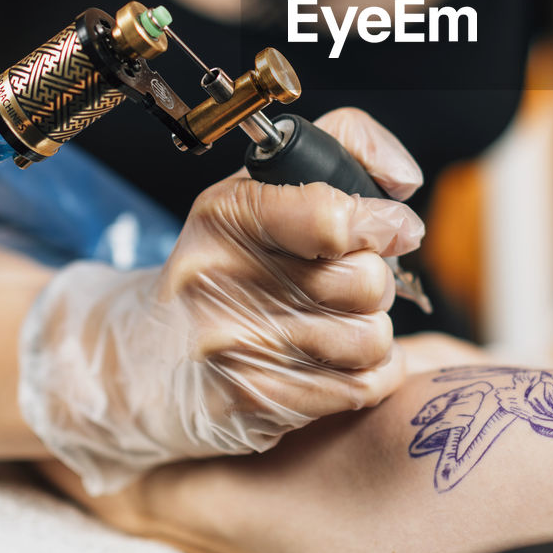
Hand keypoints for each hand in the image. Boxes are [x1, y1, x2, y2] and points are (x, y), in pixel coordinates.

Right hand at [20, 108, 423, 493]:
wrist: (148, 359)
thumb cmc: (229, 264)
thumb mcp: (263, 186)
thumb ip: (346, 149)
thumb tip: (404, 182)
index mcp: (228, 214)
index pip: (333, 217)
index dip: (382, 222)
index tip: (392, 228)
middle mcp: (223, 280)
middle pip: (366, 281)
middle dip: (376, 280)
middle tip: (347, 281)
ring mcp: (236, 347)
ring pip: (372, 338)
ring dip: (373, 330)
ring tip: (340, 320)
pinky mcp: (255, 403)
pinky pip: (362, 387)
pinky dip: (369, 372)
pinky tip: (336, 358)